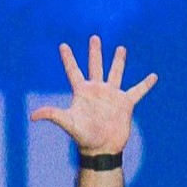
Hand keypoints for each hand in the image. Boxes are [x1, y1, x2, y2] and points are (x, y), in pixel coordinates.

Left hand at [29, 37, 154, 157]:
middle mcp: (97, 90)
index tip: (63, 45)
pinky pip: (138, 91)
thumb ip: (52, 115)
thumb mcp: (68, 123)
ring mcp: (112, 95)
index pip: (73, 71)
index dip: (68, 58)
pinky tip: (153, 76)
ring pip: (115, 73)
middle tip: (94, 37)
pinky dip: (146, 84)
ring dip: (118, 61)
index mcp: (82, 92)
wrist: (101, 149)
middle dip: (94, 52)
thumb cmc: (83, 136)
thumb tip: (32, 116)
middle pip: (95, 66)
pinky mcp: (125, 103)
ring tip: (120, 48)